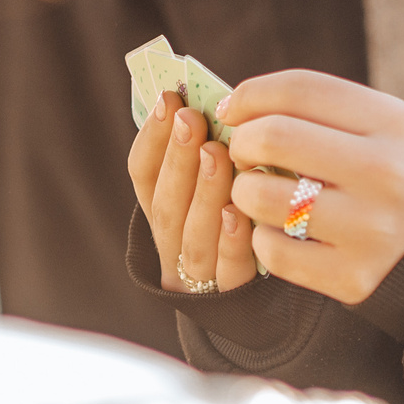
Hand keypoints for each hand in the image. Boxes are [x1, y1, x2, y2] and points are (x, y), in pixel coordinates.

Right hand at [128, 93, 259, 293]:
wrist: (260, 305)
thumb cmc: (240, 224)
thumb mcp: (217, 187)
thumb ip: (213, 152)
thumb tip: (221, 97)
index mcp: (163, 214)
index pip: (143, 175)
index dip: (151, 137)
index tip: (169, 98)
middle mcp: (172, 246)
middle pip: (165, 204)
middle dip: (177, 158)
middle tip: (191, 119)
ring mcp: (200, 276)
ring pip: (192, 236)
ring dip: (202, 192)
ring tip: (216, 154)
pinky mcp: (234, 299)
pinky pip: (229, 271)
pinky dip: (231, 242)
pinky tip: (237, 212)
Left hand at [218, 70, 403, 304]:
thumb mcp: (395, 127)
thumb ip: (331, 113)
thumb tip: (245, 107)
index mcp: (397, 125)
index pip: (303, 89)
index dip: (253, 93)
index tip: (234, 107)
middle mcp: (386, 173)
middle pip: (276, 137)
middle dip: (242, 141)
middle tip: (242, 150)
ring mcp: (370, 229)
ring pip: (266, 198)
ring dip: (244, 190)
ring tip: (255, 190)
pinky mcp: (353, 278)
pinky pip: (276, 253)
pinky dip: (261, 238)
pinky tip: (275, 229)